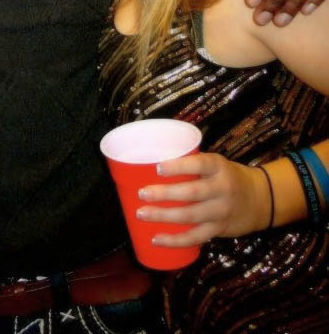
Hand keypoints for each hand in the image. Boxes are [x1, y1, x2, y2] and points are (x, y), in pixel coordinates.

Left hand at [135, 153, 269, 246]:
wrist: (261, 199)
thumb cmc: (226, 176)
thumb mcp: (215, 163)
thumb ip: (192, 164)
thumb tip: (151, 162)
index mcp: (218, 167)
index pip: (199, 165)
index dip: (179, 167)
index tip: (158, 168)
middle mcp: (222, 189)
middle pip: (192, 193)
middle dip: (165, 194)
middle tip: (142, 193)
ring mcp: (221, 211)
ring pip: (191, 216)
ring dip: (164, 216)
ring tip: (142, 214)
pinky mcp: (219, 230)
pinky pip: (195, 237)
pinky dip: (174, 240)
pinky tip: (156, 239)